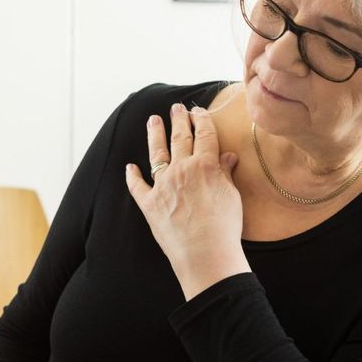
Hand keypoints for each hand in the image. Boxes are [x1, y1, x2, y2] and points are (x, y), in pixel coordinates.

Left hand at [125, 103, 249, 299]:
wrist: (205, 253)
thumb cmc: (224, 227)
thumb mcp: (232, 196)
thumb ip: (225, 173)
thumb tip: (227, 156)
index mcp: (204, 165)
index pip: (203, 134)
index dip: (201, 120)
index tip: (197, 110)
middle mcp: (181, 169)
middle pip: (179, 137)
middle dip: (177, 119)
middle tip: (176, 107)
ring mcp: (162, 185)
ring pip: (156, 153)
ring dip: (154, 134)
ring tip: (152, 120)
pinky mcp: (149, 203)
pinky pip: (137, 185)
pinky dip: (132, 176)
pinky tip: (130, 167)